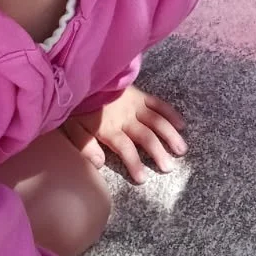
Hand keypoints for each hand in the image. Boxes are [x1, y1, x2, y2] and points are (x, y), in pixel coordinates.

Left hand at [61, 86, 186, 184]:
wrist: (81, 77)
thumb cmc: (77, 106)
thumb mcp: (73, 129)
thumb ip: (86, 147)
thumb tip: (100, 165)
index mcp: (109, 128)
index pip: (125, 148)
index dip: (134, 164)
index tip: (143, 179)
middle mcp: (126, 118)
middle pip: (145, 136)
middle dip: (158, 153)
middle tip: (168, 167)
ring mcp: (135, 105)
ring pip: (157, 121)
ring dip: (170, 136)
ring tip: (181, 150)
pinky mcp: (140, 95)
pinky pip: (158, 104)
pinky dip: (170, 113)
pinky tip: (181, 125)